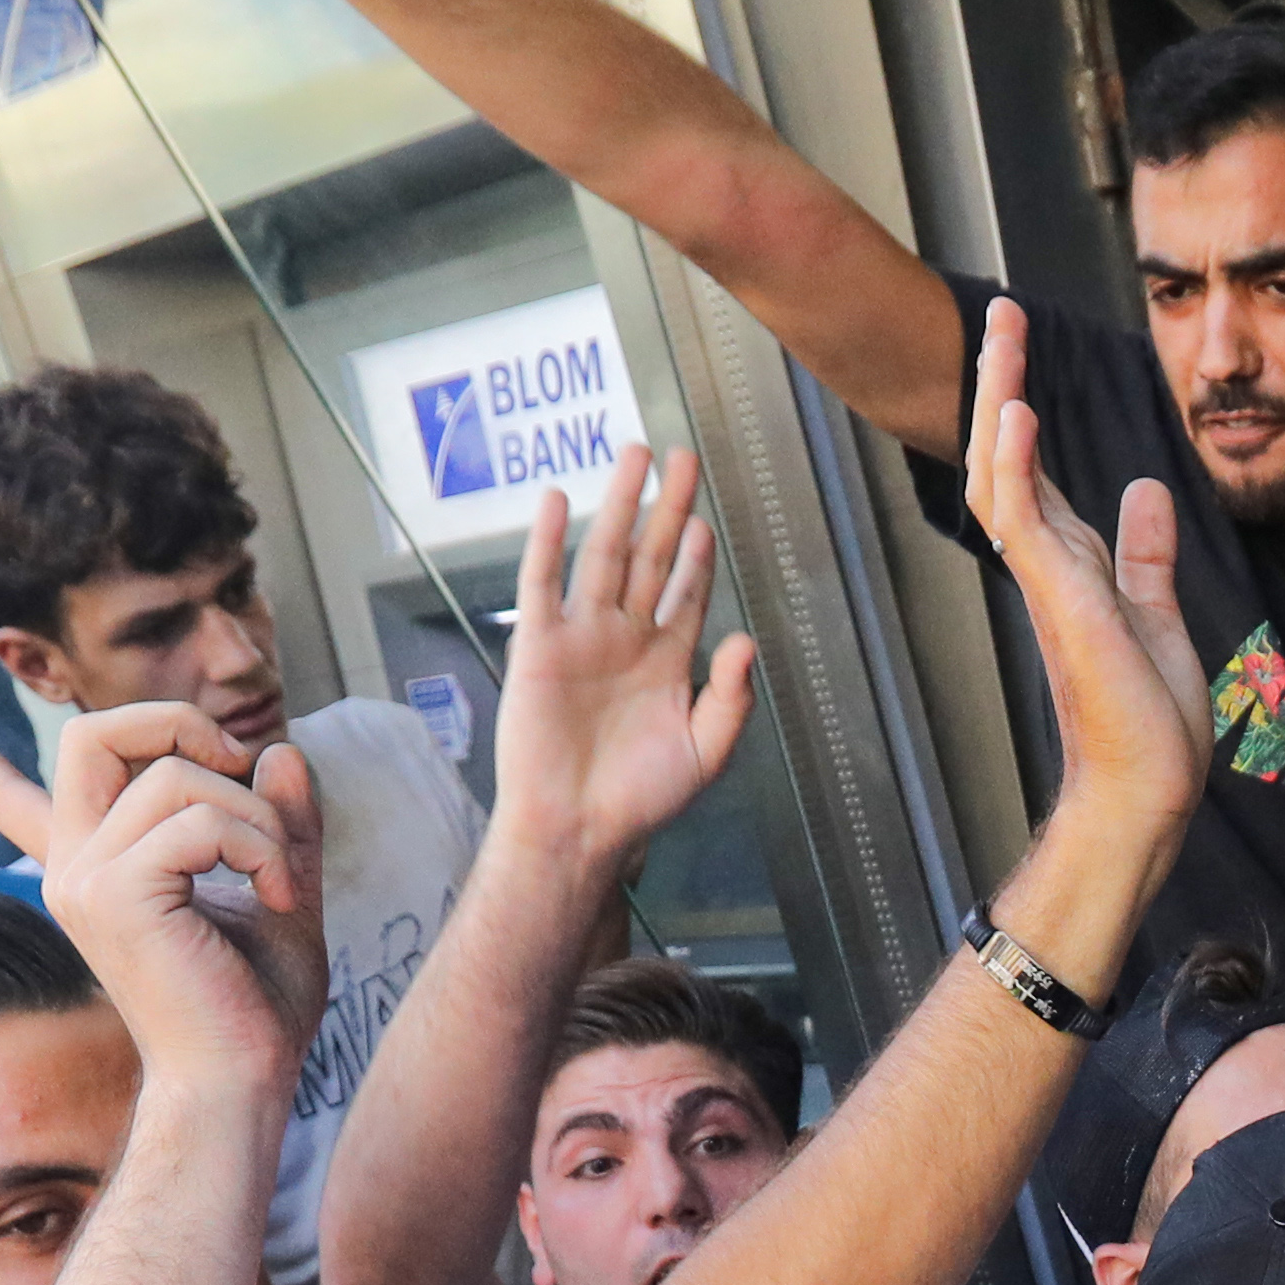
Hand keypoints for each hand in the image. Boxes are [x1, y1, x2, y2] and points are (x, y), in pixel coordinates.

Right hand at [30, 692, 324, 1084]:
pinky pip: (199, 817)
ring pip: (173, 772)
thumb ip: (278, 822)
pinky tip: (277, 896)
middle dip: (179, 719)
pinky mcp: (114, 895)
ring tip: (282, 879)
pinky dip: (259, 843)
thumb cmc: (257, 1007)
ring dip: (255, 813)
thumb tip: (283, 753)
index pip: (8, 795)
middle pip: (92, 732)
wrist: (240, 1081)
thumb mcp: (279, 890)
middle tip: (240, 762)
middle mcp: (73, 869)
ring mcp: (84, 881)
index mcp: (92, 868)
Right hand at [485, 444, 755, 873]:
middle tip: (682, 457)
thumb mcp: (706, 750)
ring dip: (619, 506)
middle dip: (668, 507)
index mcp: (666, 660)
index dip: (699, 555)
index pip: (687, 592)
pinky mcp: (539, 646)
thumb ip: (730, 696)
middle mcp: (626, 638)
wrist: (577, 827)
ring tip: (634, 457)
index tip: (707, 518)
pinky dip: (548, 542)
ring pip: (604, 555)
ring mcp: (582, 637)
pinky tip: (557, 502)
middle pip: (651, 557)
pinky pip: (542, 583)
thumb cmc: (640, 798)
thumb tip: (744, 639)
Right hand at [957, 296, 1208, 845]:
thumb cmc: (1148, 725)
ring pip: (1002, 475)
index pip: (1036, 472)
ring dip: (1001, 400)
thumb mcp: (1158, 614)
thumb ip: (1146, 554)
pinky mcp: (1059, 600)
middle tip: (1002, 316)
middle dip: (1001, 382)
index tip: (1021, 352)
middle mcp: (1050, 567)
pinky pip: (1022, 519)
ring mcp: (1048, 582)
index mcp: (1071, 568)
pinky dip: (1015, 462)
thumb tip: (1148, 491)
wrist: (1148, 792)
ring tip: (1004, 334)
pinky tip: (1014, 411)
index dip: (1023, 411)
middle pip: (1006, 457)